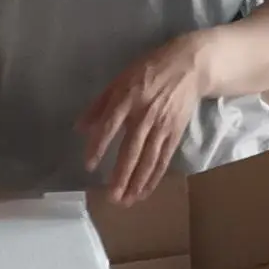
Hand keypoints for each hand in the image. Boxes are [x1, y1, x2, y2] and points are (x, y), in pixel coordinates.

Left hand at [79, 34, 209, 206]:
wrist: (189, 66)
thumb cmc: (149, 71)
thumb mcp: (120, 79)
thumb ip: (99, 105)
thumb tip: (80, 128)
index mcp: (128, 98)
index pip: (110, 125)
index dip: (99, 146)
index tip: (89, 166)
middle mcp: (145, 114)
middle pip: (131, 150)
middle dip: (121, 176)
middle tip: (111, 198)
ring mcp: (162, 126)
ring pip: (148, 159)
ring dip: (137, 183)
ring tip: (126, 201)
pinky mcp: (175, 133)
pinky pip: (163, 159)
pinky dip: (154, 177)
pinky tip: (144, 192)